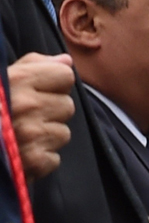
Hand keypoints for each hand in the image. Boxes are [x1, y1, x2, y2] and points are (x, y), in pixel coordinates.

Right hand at [8, 52, 74, 180]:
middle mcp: (26, 105)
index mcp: (19, 80)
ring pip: (63, 133)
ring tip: (19, 137)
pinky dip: (38, 161)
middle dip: (49, 113)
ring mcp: (29, 133)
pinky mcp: (32, 160)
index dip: (54, 84)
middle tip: (23, 118)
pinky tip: (18, 155)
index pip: (66, 76)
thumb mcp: (2, 78)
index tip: (37, 92)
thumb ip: (35, 65)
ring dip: (44, 137)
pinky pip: (54, 159)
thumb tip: (66, 61)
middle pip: (67, 106)